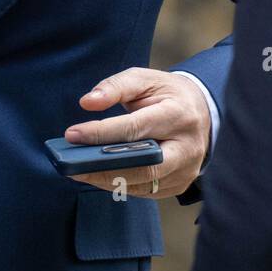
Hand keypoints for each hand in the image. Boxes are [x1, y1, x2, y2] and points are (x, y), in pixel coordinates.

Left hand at [63, 68, 210, 198]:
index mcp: (179, 114)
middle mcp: (187, 146)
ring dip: (106, 179)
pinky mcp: (180, 185)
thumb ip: (115, 86)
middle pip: (142, 165)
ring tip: (76, 170)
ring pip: (141, 183)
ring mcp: (186, 170)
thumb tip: (87, 102)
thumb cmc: (166, 94)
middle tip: (69, 164)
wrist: (202, 111)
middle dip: (102, 167)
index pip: (136, 128)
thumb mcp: (144, 79)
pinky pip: (144, 191)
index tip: (72, 135)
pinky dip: (119, 184)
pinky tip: (98, 175)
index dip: (101, 133)